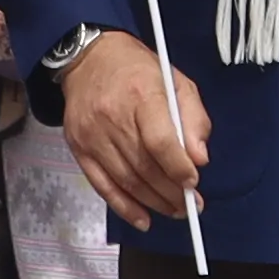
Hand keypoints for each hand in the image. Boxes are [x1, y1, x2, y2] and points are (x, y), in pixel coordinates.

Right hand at [62, 30, 210, 230]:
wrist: (89, 59)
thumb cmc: (139, 71)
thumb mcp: (177, 81)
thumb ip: (194, 118)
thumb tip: (199, 159)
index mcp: (141, 94)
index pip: (160, 141)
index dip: (178, 168)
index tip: (193, 182)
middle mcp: (112, 116)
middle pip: (144, 166)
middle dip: (171, 192)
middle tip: (191, 205)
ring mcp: (92, 135)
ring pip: (126, 180)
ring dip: (153, 202)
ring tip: (174, 210)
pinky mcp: (79, 148)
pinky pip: (102, 185)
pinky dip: (124, 207)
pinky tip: (143, 219)